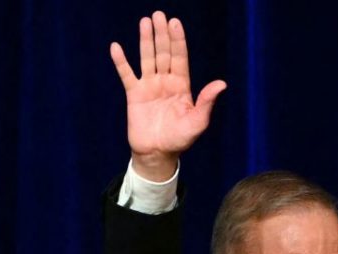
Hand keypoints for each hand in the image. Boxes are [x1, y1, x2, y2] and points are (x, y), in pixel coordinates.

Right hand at [109, 11, 226, 180]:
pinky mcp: (134, 95)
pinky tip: (116, 47)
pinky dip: (121, 62)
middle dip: (162, 34)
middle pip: (163, 53)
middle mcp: (166, 83)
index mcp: (182, 87)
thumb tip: (221, 83)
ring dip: (145, 40)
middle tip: (158, 14)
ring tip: (144, 22)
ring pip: (147, 58)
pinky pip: (126, 75)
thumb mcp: (197, 122)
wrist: (158, 154)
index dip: (178, 41)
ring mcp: (149, 87)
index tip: (175, 23)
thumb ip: (207, 102)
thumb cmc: (181, 140)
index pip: (180, 58)